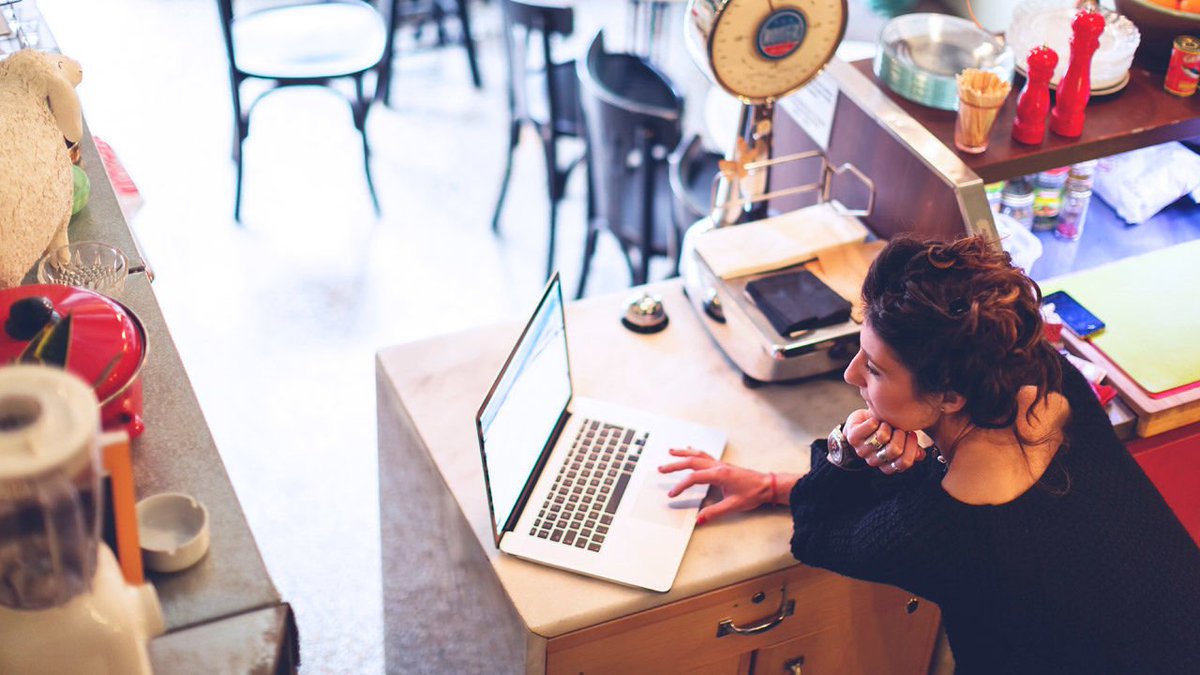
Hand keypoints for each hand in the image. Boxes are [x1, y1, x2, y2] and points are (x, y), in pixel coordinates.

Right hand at [657, 448, 771, 524]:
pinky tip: (690, 449)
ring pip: (698, 455)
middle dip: (675, 465)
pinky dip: (695, 452)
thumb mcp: (733, 505)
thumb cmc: (753, 493)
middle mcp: (718, 466)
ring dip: (683, 453)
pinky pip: (705, 455)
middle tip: (661, 469)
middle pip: (691, 462)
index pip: (693, 478)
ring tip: (671, 452)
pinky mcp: (722, 465)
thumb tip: (699, 519)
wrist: (767, 485)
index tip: (672, 494)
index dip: (680, 486)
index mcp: (718, 474)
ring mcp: (720, 464)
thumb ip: (714, 512)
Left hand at [843, 409, 925, 474]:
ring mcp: (862, 450)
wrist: (862, 423)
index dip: (911, 447)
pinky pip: (871, 426)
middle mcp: (874, 461)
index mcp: (887, 465)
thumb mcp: (901, 440)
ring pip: (882, 437)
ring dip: (888, 426)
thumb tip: (921, 453)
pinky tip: (875, 420)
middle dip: (901, 434)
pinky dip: (876, 420)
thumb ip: (911, 448)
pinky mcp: (853, 437)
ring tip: (886, 423)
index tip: (912, 435)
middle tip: (898, 428)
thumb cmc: (885, 432)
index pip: (904, 463)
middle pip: (895, 450)